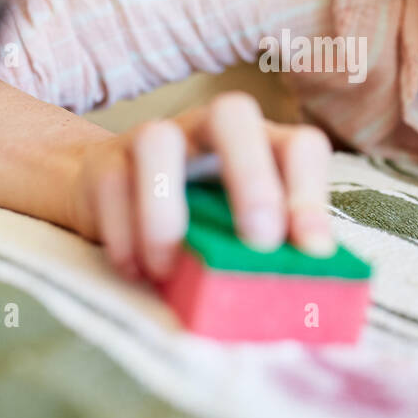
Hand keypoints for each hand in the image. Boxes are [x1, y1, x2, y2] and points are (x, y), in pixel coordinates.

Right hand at [69, 92, 336, 282]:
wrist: (110, 195)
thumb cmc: (196, 222)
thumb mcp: (237, 233)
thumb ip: (266, 255)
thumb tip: (302, 304)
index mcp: (258, 144)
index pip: (298, 145)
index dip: (310, 193)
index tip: (312, 250)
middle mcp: (208, 129)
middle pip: (233, 114)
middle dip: (251, 178)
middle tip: (259, 241)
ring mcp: (153, 138)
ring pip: (156, 141)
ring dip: (165, 212)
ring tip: (168, 269)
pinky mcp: (105, 161)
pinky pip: (110, 182)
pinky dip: (122, 233)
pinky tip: (135, 270)